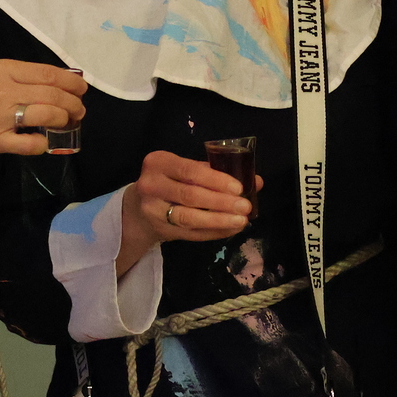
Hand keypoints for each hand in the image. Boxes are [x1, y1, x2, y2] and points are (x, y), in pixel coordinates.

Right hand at [0, 59, 87, 177]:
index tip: (82, 89)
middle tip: (79, 111)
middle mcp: (5, 89)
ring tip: (69, 123)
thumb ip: (16, 78)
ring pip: (48, 115)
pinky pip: (30, 144)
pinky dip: (42, 144)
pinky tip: (43, 143)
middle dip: (74, 104)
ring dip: (65, 120)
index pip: (48, 73)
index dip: (71, 82)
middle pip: (53, 94)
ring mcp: (1, 116)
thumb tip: (50, 83)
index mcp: (3, 69)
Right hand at [117, 151, 264, 273]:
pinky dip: (213, 232)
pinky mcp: (159, 230)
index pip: (190, 171)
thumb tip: (257, 181)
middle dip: (221, 203)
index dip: (216, 180)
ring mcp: (152, 210)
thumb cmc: (171, 181)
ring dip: (218, 221)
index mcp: (159, 162)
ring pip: (189, 218)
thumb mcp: (186, 170)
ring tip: (241, 221)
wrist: (139, 207)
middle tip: (245, 207)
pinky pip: (190, 234)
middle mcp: (151, 185)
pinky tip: (230, 229)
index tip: (239, 188)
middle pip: (190, 196)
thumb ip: (217, 172)